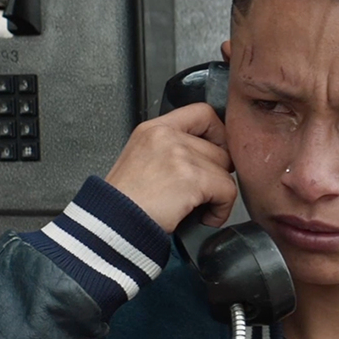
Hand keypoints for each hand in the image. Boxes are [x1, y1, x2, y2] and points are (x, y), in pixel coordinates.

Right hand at [105, 103, 236, 232]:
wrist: (110, 226)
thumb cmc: (123, 203)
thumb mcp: (139, 160)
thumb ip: (169, 150)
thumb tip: (203, 157)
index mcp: (152, 129)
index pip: (202, 112)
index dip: (218, 133)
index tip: (217, 152)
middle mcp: (165, 136)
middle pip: (219, 146)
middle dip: (217, 172)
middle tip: (204, 190)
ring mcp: (178, 155)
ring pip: (225, 170)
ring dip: (218, 194)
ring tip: (198, 207)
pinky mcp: (190, 179)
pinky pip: (228, 190)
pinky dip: (221, 210)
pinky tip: (204, 217)